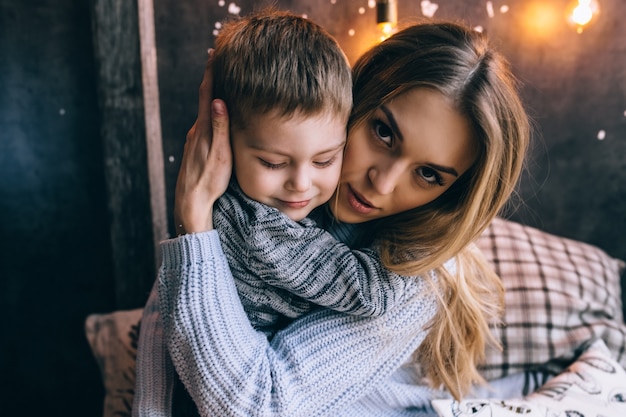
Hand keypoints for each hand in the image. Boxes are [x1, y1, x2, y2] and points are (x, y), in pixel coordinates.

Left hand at [174, 51, 231, 234]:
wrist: (191, 202)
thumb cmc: (209, 181)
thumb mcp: (220, 155)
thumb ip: (219, 128)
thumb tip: (217, 100)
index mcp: (203, 130)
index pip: (207, 95)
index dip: (211, 73)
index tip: (214, 54)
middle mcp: (196, 132)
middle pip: (205, 100)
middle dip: (213, 81)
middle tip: (220, 62)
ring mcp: (194, 141)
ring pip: (205, 114)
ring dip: (213, 98)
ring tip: (222, 84)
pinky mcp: (196, 149)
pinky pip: (206, 126)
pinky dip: (212, 115)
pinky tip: (217, 117)